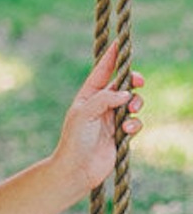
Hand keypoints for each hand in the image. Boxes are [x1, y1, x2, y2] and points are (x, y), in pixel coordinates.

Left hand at [53, 40, 143, 194]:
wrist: (77, 170)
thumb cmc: (74, 140)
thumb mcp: (84, 114)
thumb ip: (104, 99)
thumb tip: (126, 92)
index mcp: (87, 96)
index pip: (101, 72)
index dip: (111, 58)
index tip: (120, 43)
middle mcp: (100, 105)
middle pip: (122, 85)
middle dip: (132, 81)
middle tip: (139, 81)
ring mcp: (111, 119)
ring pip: (132, 102)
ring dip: (135, 103)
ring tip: (131, 110)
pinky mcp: (121, 134)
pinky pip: (135, 122)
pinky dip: (135, 124)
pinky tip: (127, 130)